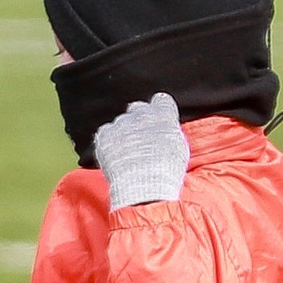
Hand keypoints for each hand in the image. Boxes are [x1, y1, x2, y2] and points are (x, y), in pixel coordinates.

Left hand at [93, 91, 187, 207]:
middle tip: (140, 139)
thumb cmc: (166, 169)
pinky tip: (114, 155)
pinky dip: (108, 142)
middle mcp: (141, 114)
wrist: (144, 181)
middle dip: (138, 120)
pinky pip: (104, 133)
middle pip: (137, 109)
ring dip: (122, 133)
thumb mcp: (178, 148)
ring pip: (120, 123)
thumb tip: (163, 133)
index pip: (161, 100)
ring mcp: (121, 124)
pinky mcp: (105, 135)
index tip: (157, 119)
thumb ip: (168, 134)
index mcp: (164, 115)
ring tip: (127, 154)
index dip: (159, 110)